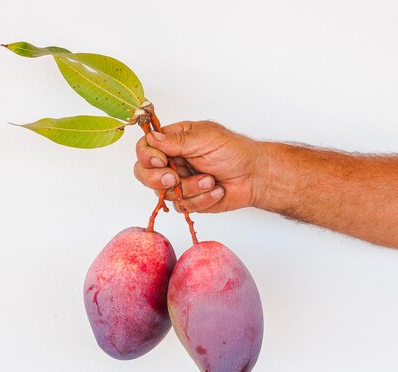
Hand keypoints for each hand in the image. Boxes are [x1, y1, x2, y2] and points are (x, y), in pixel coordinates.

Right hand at [134, 121, 265, 212]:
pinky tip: (217, 190)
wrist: (254, 176)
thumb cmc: (234, 151)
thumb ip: (178, 141)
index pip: (145, 148)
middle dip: (157, 178)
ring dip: (190, 188)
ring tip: (211, 180)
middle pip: (143, 174)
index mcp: (174, 141)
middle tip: (174, 177)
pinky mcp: (189, 200)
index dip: (147, 156)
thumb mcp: (206, 138)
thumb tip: (152, 138)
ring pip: (164, 193)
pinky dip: (201, 199)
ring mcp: (179, 183)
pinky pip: (182, 206)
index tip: (161, 160)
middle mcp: (172, 162)